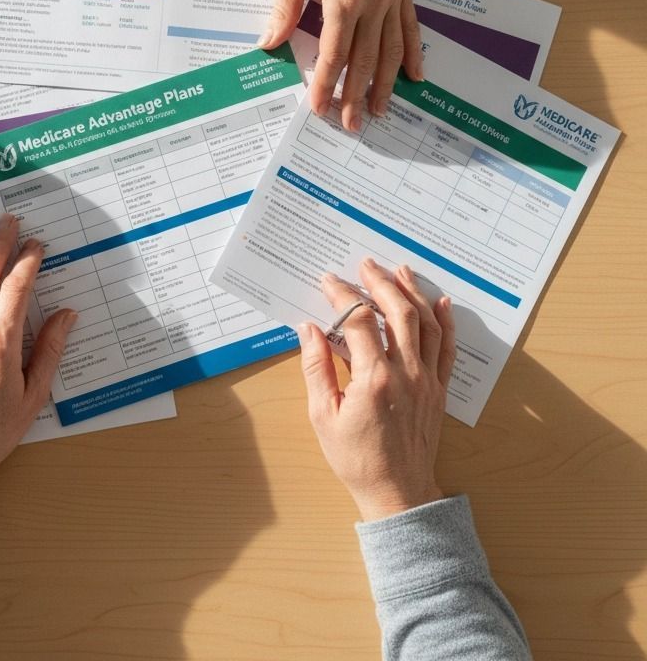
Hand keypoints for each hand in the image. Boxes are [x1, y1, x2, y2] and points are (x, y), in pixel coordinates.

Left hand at [259, 0, 422, 131]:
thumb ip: (284, 9)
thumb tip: (270, 43)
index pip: (334, 54)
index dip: (326, 84)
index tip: (319, 108)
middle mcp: (373, 2)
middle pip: (365, 60)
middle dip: (355, 95)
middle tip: (350, 124)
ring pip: (391, 51)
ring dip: (385, 84)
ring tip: (378, 111)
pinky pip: (411, 29)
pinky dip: (413, 55)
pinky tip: (413, 77)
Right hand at [297, 258, 455, 521]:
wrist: (398, 492)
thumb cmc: (355, 458)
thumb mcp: (322, 415)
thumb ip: (316, 368)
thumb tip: (309, 329)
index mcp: (373, 379)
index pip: (360, 321)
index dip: (343, 296)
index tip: (328, 281)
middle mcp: (406, 373)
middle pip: (399, 313)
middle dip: (381, 283)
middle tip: (366, 264)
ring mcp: (427, 379)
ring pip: (427, 324)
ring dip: (413, 293)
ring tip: (399, 270)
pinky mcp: (439, 388)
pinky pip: (447, 348)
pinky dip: (445, 321)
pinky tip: (439, 302)